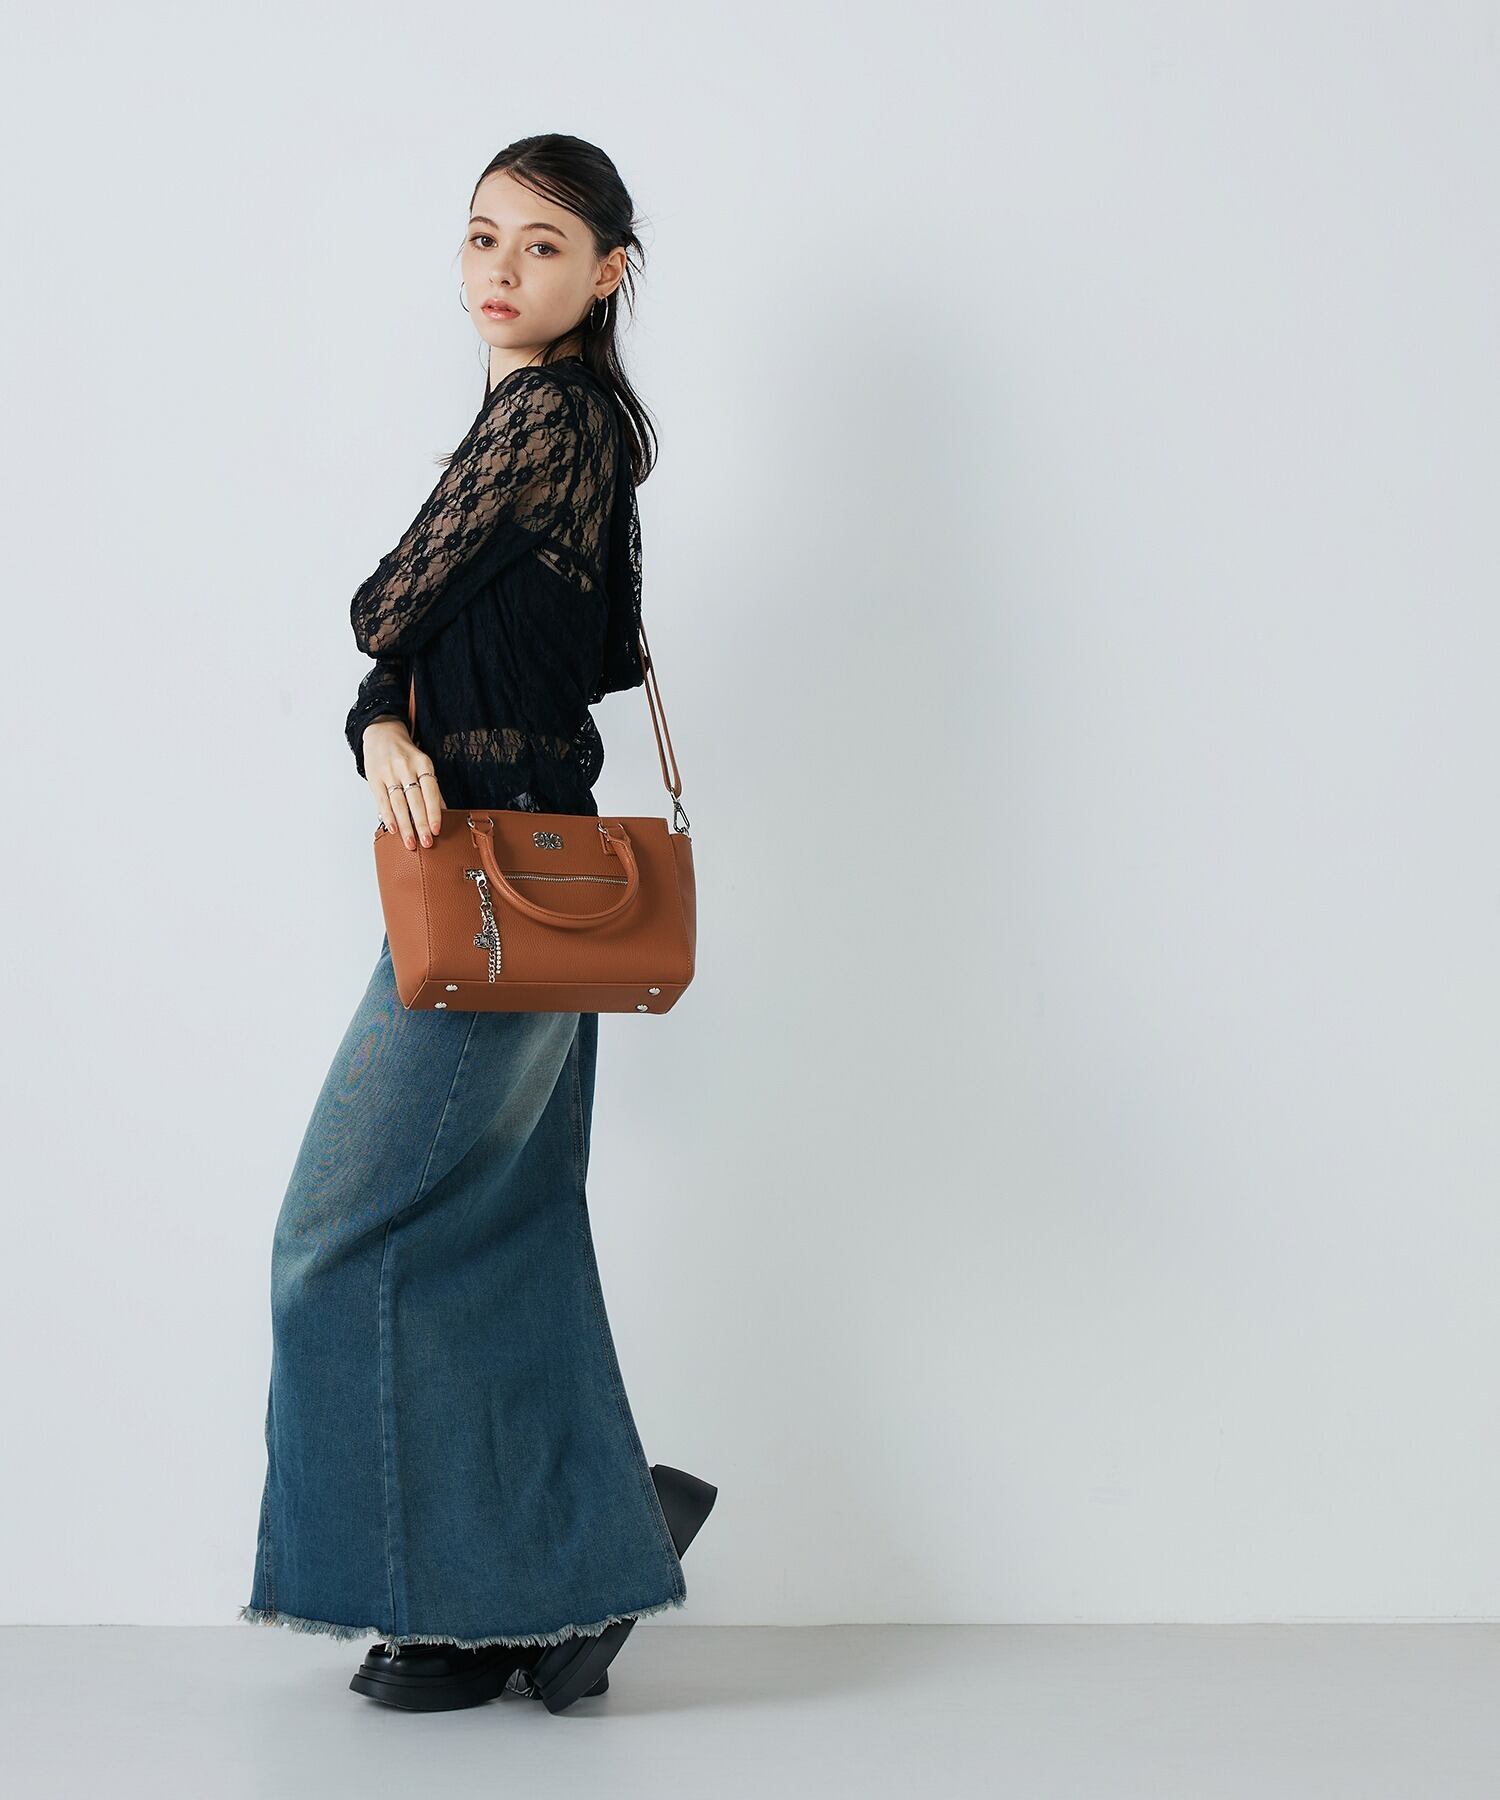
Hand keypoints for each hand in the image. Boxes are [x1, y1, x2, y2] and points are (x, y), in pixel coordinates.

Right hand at [362, 719, 444, 849]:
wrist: (381, 733)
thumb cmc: (406, 754)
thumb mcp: (423, 764)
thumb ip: (432, 787)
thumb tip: (443, 811)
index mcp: (423, 763)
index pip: (431, 792)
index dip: (434, 812)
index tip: (437, 830)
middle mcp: (406, 767)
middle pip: (415, 800)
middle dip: (421, 824)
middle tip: (426, 842)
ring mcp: (389, 773)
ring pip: (399, 804)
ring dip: (405, 826)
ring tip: (411, 842)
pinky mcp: (374, 778)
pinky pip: (383, 801)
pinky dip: (389, 816)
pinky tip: (393, 829)